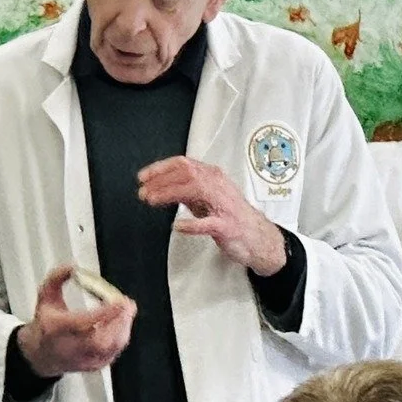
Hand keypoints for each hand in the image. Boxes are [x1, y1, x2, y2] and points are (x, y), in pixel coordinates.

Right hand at [17, 265, 135, 377]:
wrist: (42, 354)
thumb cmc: (47, 324)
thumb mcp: (45, 297)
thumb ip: (56, 278)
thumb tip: (73, 267)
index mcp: (55, 330)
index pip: (81, 324)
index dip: (103, 314)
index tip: (118, 301)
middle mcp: (68, 348)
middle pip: (99, 341)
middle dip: (118, 322)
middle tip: (127, 304)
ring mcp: (82, 360)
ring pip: (110, 348)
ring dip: (123, 327)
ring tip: (127, 310)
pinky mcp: (94, 366)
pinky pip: (113, 353)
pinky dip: (121, 336)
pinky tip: (122, 323)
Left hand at [137, 157, 288, 275]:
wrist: (258, 237)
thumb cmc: (233, 217)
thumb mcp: (207, 198)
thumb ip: (188, 191)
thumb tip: (163, 186)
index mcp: (213, 177)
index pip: (183, 164)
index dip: (160, 168)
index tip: (143, 177)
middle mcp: (218, 186)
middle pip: (187, 173)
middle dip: (161, 180)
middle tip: (144, 191)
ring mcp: (224, 205)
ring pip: (195, 189)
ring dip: (169, 194)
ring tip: (154, 201)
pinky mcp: (227, 225)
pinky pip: (208, 223)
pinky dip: (191, 224)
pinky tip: (178, 226)